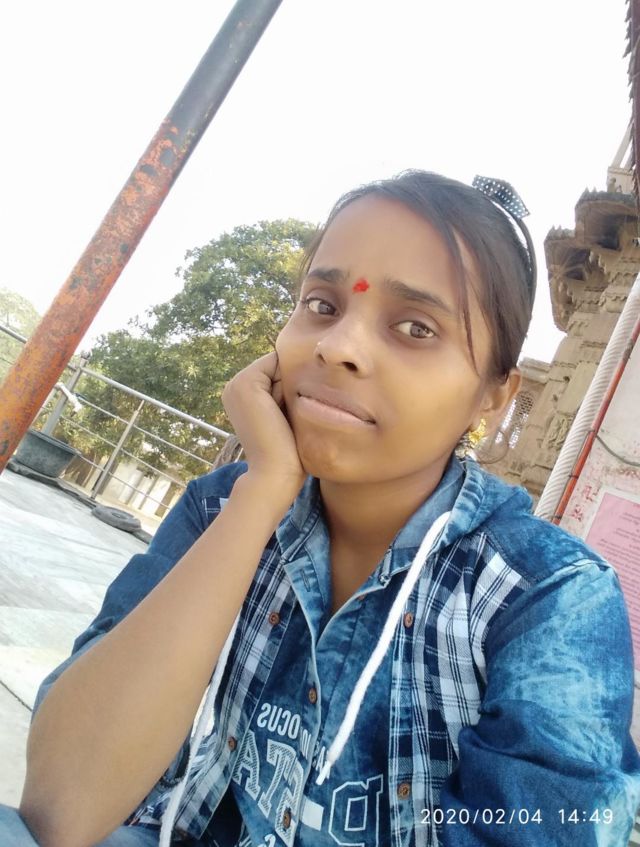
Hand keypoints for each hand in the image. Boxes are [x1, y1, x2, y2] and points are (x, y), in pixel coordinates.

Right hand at [221, 352, 305, 497]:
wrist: (276, 473)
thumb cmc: (289, 451)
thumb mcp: (287, 414)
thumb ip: (287, 391)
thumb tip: (308, 368)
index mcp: (242, 394)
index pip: (278, 371)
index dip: (293, 386)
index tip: (292, 415)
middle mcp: (235, 385)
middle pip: (279, 366)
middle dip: (293, 383)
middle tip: (288, 417)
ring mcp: (237, 383)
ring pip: (280, 364)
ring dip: (292, 383)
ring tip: (286, 414)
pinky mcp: (246, 383)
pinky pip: (278, 364)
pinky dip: (290, 382)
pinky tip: (285, 408)